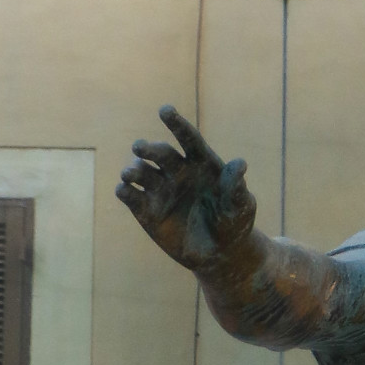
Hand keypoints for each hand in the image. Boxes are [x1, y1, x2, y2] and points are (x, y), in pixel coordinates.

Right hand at [115, 105, 256, 274]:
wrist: (220, 254)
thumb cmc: (234, 224)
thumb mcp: (240, 207)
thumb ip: (236, 188)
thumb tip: (240, 164)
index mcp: (200, 162)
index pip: (187, 138)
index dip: (176, 124)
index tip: (165, 110)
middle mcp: (177, 171)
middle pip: (159, 153)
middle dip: (148, 149)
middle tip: (139, 148)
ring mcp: (160, 189)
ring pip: (140, 172)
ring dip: (133, 170)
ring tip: (130, 174)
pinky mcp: (146, 210)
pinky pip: (131, 196)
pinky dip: (125, 191)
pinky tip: (123, 189)